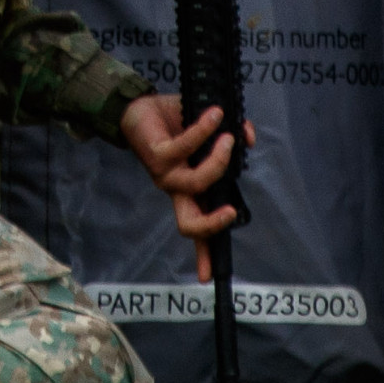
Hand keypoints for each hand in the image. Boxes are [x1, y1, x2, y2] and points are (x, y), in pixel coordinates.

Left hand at [120, 93, 247, 277]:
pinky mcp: (157, 153)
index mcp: (187, 190)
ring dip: (219, 160)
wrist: (138, 106)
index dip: (203, 255)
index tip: (208, 276)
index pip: (197, 227)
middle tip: (230, 212)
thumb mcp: (210, 133)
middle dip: (212, 225)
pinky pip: (185, 147)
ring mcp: (165, 173)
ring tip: (227, 137)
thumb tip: (246, 139)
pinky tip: (214, 115)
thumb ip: (233, 139)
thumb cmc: (173, 124)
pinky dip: (204, 130)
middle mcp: (175, 187)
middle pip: (189, 223)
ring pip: (197, 183)